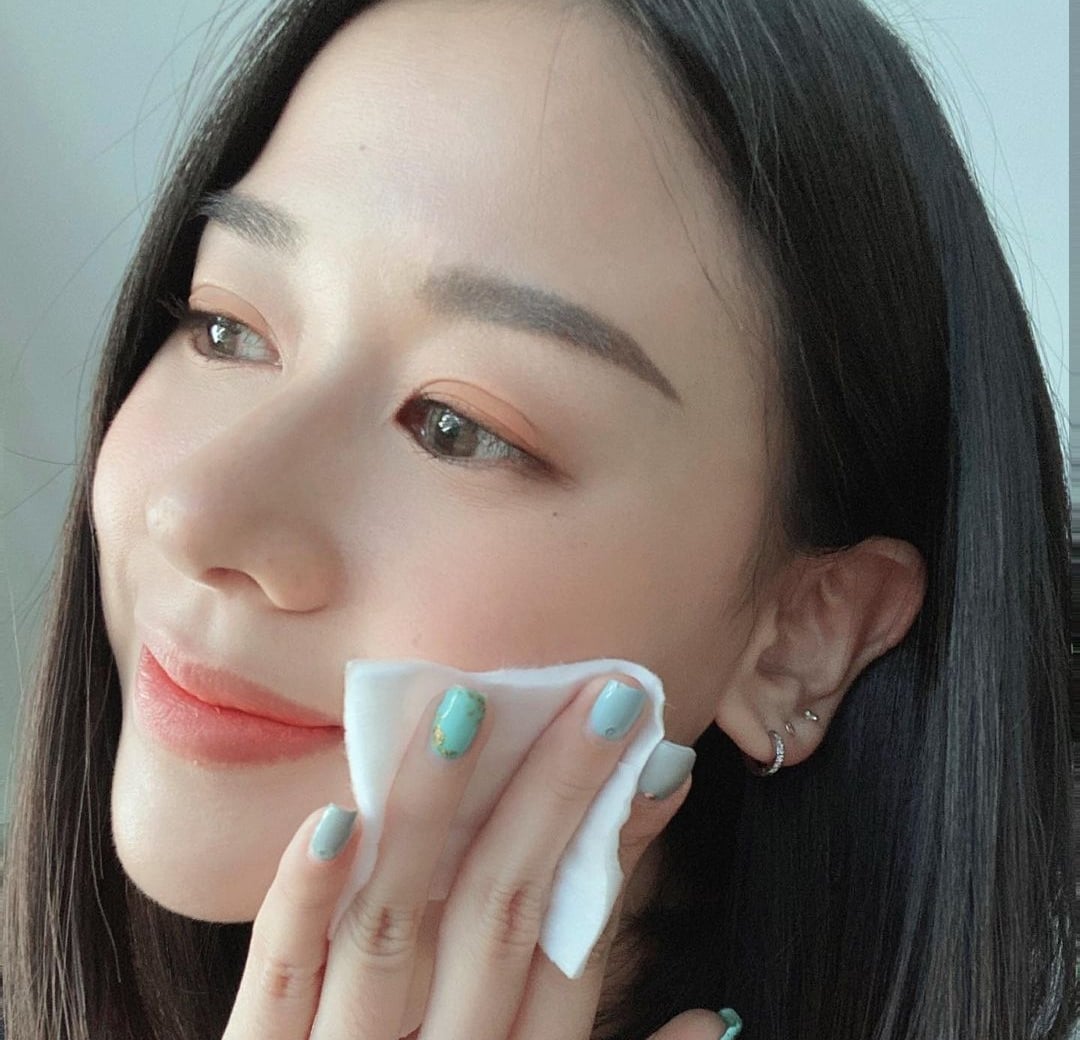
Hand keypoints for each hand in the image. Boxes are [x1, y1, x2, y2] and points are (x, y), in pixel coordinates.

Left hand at [222, 673, 718, 1039]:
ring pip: (397, 924)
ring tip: (468, 709)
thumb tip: (716, 1018)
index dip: (620, 852)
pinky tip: (333, 816)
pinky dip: (302, 900)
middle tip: (605, 695)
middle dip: (556, 798)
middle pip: (506, 913)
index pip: (576, 948)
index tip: (655, 762)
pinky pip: (278, 983)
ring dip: (434, 816)